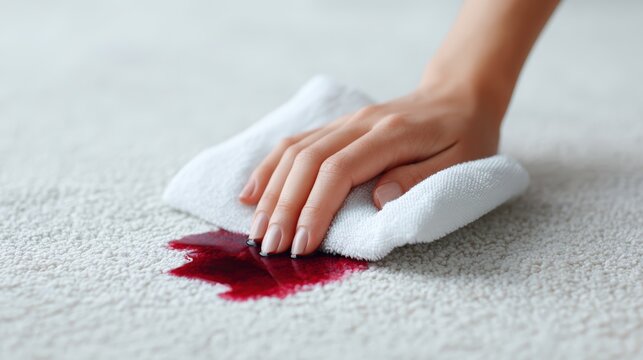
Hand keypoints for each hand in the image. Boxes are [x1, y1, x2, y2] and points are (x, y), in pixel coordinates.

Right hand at [237, 80, 505, 257]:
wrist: (458, 95)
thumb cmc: (465, 134)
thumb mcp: (463, 160)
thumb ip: (421, 178)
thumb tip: (378, 199)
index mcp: (390, 133)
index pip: (338, 170)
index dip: (315, 208)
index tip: (302, 245)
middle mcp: (360, 123)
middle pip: (307, 162)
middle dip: (284, 206)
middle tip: (269, 246)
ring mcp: (346, 122)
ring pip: (295, 152)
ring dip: (271, 191)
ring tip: (256, 228)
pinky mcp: (338, 126)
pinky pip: (296, 143)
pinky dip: (270, 168)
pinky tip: (252, 192)